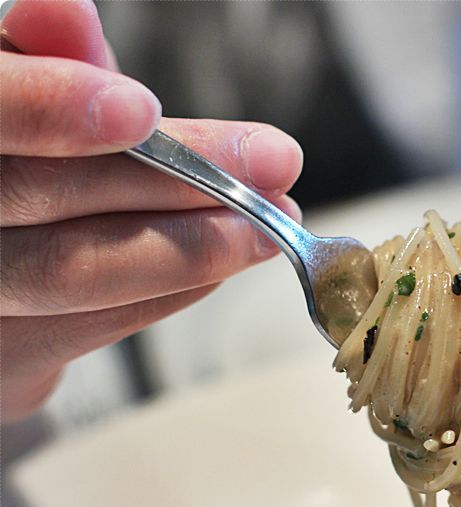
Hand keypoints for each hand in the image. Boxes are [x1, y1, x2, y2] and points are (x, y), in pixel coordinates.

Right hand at [1, 0, 303, 420]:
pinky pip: (89, 327)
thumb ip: (44, 58)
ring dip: (188, 245)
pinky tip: (222, 264)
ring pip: (69, 269)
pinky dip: (165, 290)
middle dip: (172, 178)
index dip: (46, 108)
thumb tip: (66, 8)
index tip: (139, 109)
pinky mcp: (2, 357)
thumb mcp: (21, 93)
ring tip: (267, 225)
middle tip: (272, 163)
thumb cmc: (12, 161)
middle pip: (41, 194)